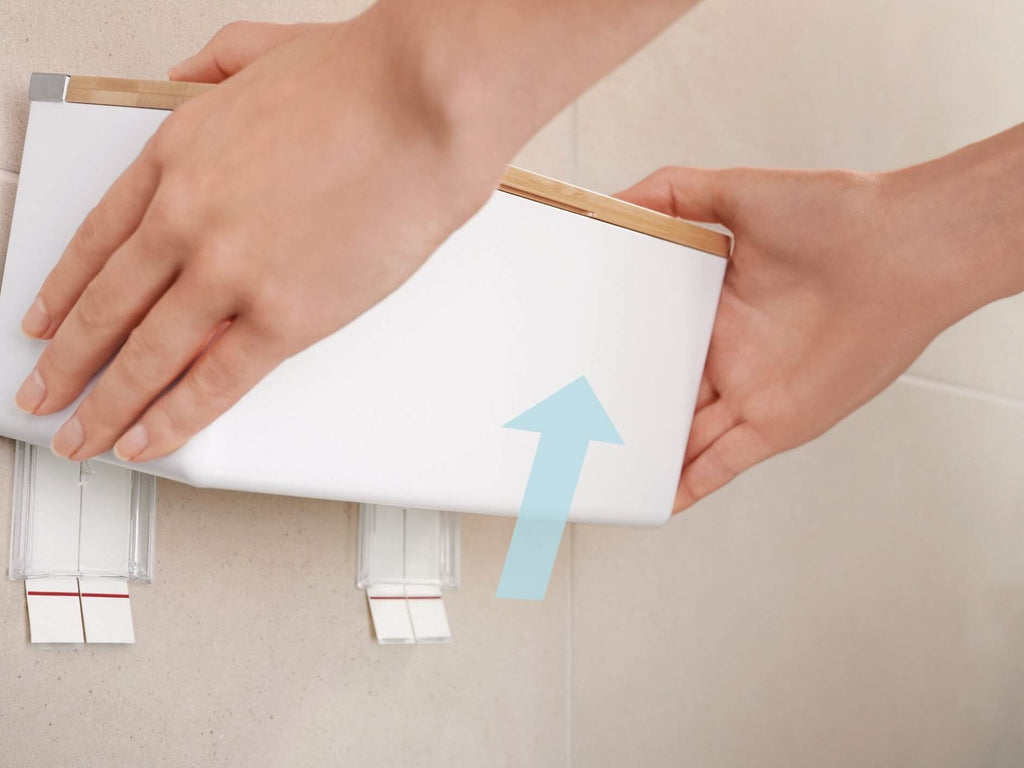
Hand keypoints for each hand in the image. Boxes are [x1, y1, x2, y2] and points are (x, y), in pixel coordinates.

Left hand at [15, 14, 504, 461]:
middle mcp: (186, 218)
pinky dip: (173, 419)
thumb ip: (210, 70)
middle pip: (106, 308)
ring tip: (83, 436)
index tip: (45, 323)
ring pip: (146, 356)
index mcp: (175, 156)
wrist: (423, 103)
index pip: (95, 241)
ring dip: (107, 404)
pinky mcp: (283, 316)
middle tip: (44, 395)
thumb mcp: (257, 51)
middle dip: (67, 363)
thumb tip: (188, 76)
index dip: (63, 291)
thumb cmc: (363, 81)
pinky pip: (213, 383)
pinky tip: (150, 439)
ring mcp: (228, 271)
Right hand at [617, 156, 1017, 511]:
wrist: (903, 250)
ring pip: (686, 435)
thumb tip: (611, 201)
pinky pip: (723, 462)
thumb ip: (671, 194)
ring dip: (651, 454)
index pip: (654, 341)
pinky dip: (691, 483)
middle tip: (578, 428)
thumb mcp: (737, 191)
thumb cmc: (835, 216)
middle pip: (665, 394)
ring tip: (604, 472)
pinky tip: (660, 500)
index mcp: (714, 305)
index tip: (578, 365)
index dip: (619, 355)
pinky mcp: (776, 422)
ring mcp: (750, 391)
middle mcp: (729, 352)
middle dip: (627, 413)